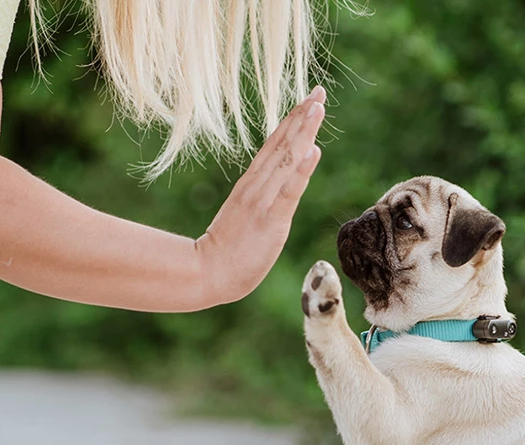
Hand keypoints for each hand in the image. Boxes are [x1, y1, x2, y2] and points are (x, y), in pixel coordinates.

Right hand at [195, 86, 325, 305]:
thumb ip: (257, 203)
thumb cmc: (224, 253)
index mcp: (249, 187)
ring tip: (317, 107)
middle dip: (301, 118)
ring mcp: (262, 202)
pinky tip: (312, 150)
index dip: (291, 122)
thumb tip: (271, 194)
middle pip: (281, 146)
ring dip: (303, 133)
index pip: (273, 148)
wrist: (206, 273)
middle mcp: (256, 188)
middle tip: (318, 91)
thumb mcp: (243, 219)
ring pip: (286, 161)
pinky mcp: (270, 220)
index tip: (308, 100)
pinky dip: (300, 170)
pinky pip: (288, 192)